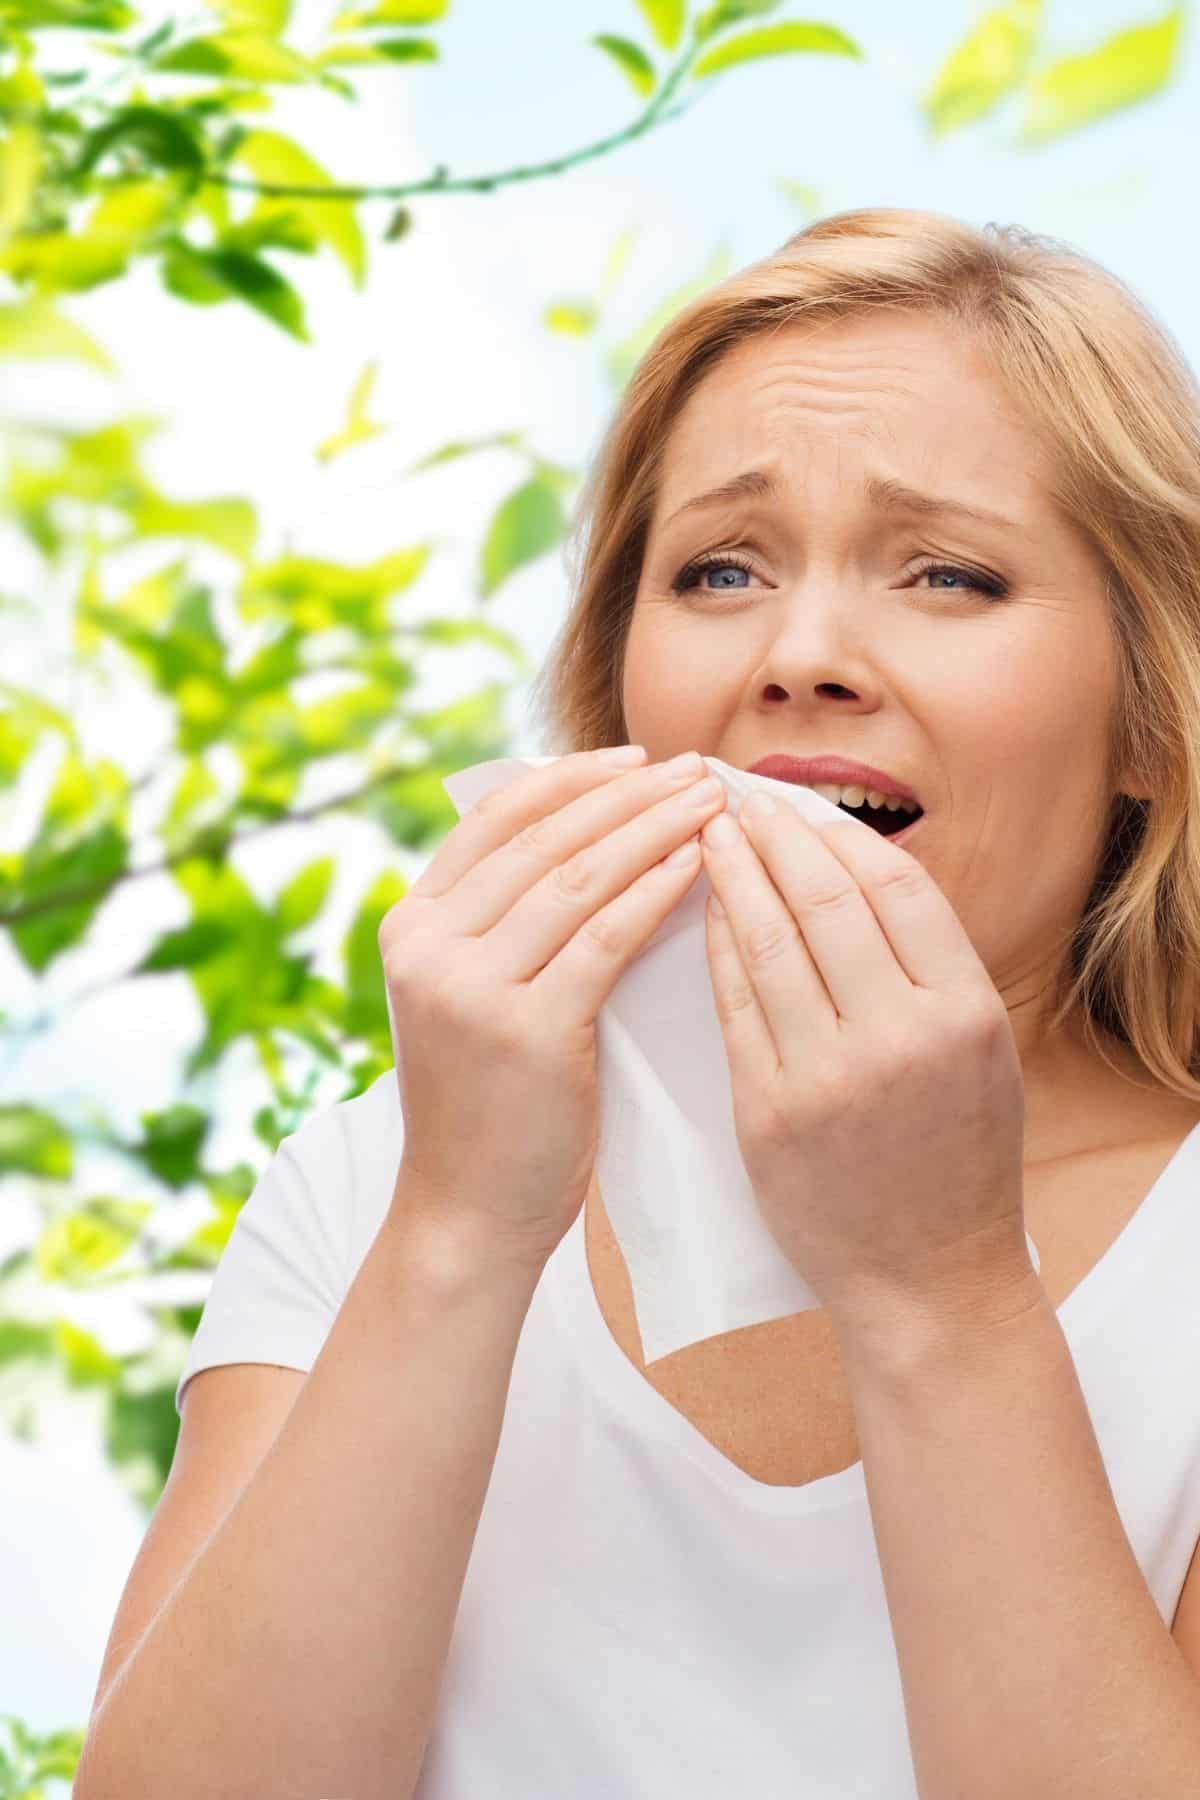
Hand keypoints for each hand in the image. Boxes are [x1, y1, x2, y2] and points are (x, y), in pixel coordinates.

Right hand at [378, 746, 722, 1276]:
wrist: (468, 1213)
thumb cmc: (490, 1104)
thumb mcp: (471, 995)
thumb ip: (506, 922)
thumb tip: (595, 834)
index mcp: (410, 924)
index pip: (496, 817)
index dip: (572, 777)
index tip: (638, 755)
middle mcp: (428, 945)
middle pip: (544, 838)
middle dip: (629, 793)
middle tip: (697, 767)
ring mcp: (470, 986)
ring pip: (578, 877)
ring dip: (655, 829)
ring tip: (713, 802)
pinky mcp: (525, 1029)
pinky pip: (604, 937)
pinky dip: (657, 891)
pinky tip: (700, 865)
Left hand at [700, 795, 1037, 1345]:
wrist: (927, 1275)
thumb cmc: (957, 1155)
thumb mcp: (978, 1050)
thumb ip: (929, 965)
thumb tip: (854, 865)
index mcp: (963, 1013)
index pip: (896, 887)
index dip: (839, 834)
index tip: (798, 802)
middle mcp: (900, 1037)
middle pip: (826, 902)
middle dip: (774, 837)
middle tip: (735, 796)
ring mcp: (829, 1077)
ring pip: (769, 946)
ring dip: (733, 878)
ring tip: (706, 834)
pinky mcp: (768, 1112)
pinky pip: (733, 1006)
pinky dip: (717, 947)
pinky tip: (703, 910)